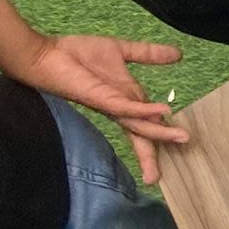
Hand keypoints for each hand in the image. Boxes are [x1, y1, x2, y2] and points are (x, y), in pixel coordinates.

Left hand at [13, 32, 186, 182]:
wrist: (45, 54)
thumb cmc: (75, 54)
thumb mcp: (120, 50)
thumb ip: (148, 53)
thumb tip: (178, 54)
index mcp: (126, 99)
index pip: (149, 121)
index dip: (163, 133)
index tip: (180, 145)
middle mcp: (120, 108)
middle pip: (141, 134)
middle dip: (152, 155)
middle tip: (157, 177)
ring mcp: (112, 106)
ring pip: (139, 125)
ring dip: (161, 134)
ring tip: (182, 139)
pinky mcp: (102, 99)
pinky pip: (128, 107)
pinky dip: (146, 110)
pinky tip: (164, 111)